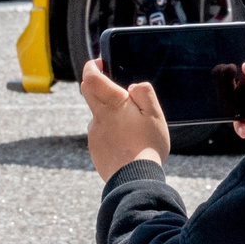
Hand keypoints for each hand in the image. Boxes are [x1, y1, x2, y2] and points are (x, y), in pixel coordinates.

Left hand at [82, 58, 169, 178]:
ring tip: (133, 129)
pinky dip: (111, 133)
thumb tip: (132, 86)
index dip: (92, 67)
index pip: (91, 78)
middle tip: (116, 88)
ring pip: (98, 116)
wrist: (134, 179)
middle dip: (99, 85)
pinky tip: (128, 144)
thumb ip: (144, 94)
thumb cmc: (147, 145)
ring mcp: (94, 134)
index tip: (99, 63)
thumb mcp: (155, 115)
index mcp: (112, 105)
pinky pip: (101, 134)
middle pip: (89, 93)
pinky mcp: (95, 149)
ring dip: (110, 114)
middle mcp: (98, 117)